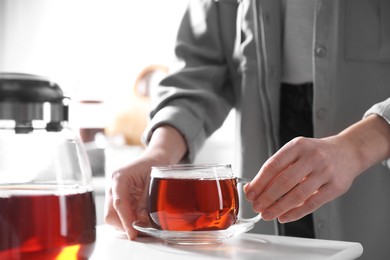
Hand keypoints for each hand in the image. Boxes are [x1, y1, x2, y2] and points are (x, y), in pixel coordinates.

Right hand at [104, 156, 158, 239]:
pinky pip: (120, 214)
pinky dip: (129, 220)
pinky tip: (140, 220)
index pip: (119, 203)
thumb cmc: (154, 165)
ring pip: (114, 217)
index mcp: (120, 177)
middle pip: (111, 214)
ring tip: (143, 226)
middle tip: (141, 232)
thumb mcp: (153, 180)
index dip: (125, 221)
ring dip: (127, 224)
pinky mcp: (119, 199)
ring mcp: (114, 193)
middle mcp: (113, 187)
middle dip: (125, 225)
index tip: (132, 234)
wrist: (154, 158)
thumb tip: (142, 220)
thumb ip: (146, 200)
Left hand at [244, 114, 389, 223]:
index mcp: (298, 146)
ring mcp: (325, 172)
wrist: (348, 152)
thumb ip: (277, 167)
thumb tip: (254, 187)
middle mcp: (312, 157)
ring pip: (297, 195)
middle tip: (257, 207)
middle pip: (284, 181)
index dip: (259, 182)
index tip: (250, 193)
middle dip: (267, 197)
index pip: (273, 165)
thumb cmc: (317, 153)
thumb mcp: (296, 152)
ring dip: (279, 208)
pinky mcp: (336, 187)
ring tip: (268, 214)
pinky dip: (296, 213)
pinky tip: (284, 216)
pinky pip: (312, 203)